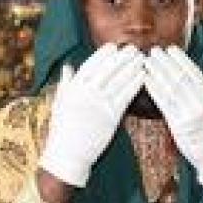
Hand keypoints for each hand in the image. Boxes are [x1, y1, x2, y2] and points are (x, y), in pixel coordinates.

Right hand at [39, 44, 144, 187]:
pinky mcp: (111, 116)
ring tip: (142, 58)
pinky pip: (126, 96)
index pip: (90, 65)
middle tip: (133, 48)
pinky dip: (135, 84)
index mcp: (73, 88)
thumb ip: (65, 84)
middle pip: (107, 70)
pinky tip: (143, 76)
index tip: (113, 47)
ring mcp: (99, 103)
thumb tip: (68, 66)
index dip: (103, 55)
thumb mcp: (59, 103)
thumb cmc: (62, 131)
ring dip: (132, 67)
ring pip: (119, 80)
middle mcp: (86, 93)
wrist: (67, 155)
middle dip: (121, 57)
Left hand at [143, 47, 202, 186]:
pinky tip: (146, 80)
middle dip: (166, 63)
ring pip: (171, 88)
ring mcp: (191, 114)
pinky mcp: (180, 125)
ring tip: (146, 62)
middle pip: (181, 78)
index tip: (170, 49)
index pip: (195, 72)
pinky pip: (165, 104)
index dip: (181, 59)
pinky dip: (155, 90)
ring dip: (157, 73)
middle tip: (153, 51)